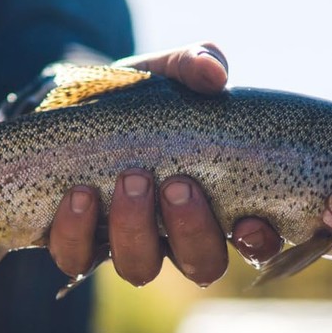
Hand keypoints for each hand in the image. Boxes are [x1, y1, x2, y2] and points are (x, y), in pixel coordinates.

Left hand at [48, 43, 281, 286]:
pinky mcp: (77, 243)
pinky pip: (77, 258)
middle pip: (201, 264)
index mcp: (215, 202)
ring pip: (140, 268)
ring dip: (135, 229)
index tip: (249, 222)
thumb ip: (196, 64)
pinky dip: (77, 232)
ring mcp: (127, 242)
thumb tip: (215, 74)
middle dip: (191, 231)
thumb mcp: (168, 71)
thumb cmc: (139, 96)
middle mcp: (176, 235)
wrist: (73, 102)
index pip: (255, 242)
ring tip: (131, 178)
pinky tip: (78, 194)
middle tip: (176, 184)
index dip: (259, 242)